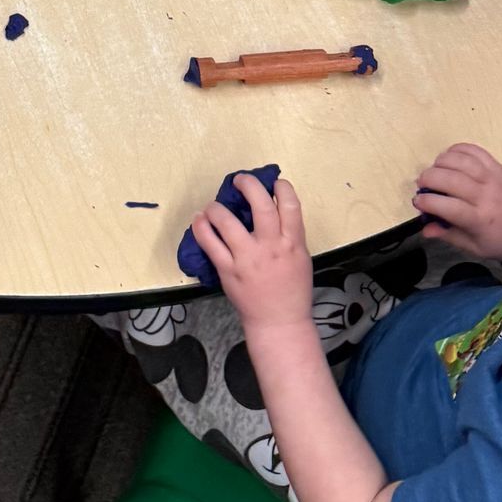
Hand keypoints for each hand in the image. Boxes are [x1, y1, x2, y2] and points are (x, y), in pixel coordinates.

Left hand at [195, 171, 314, 337]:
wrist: (279, 321)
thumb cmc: (292, 289)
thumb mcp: (301, 257)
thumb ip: (289, 233)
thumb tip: (275, 206)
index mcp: (292, 243)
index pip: (290, 205)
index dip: (281, 187)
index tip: (273, 183)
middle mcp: (270, 247)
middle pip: (261, 205)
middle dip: (249, 185)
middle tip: (240, 180)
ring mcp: (247, 258)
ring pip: (228, 222)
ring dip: (217, 207)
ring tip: (213, 206)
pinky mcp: (228, 270)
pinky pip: (210, 244)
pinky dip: (202, 228)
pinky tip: (199, 220)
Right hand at [414, 144, 501, 261]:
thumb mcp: (476, 248)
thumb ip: (449, 236)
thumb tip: (425, 228)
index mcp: (479, 220)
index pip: (446, 206)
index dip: (426, 201)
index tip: (418, 202)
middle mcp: (485, 195)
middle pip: (450, 179)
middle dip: (428, 178)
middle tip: (422, 184)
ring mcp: (494, 178)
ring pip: (460, 161)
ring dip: (441, 162)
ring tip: (435, 170)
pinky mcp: (500, 167)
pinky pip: (475, 150)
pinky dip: (458, 149)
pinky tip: (450, 157)